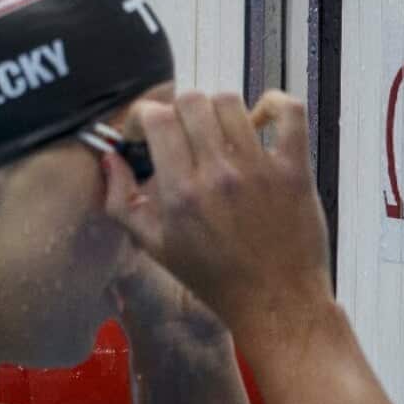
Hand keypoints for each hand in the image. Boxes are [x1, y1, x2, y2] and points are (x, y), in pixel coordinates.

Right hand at [114, 91, 332, 336]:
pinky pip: (289, 112)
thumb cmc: (210, 275)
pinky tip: (260, 119)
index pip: (157, 118)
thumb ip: (120, 200)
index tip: (146, 130)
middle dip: (178, 110)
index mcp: (179, 191)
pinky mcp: (294, 169)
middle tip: (182, 132)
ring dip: (216, 109)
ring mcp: (259, 168)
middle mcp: (218, 173)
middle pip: (191, 101)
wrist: (274, 301)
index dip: (145, 115)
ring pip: (230, 102)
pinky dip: (274, 104)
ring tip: (216, 132)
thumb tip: (109, 158)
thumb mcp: (152, 245)